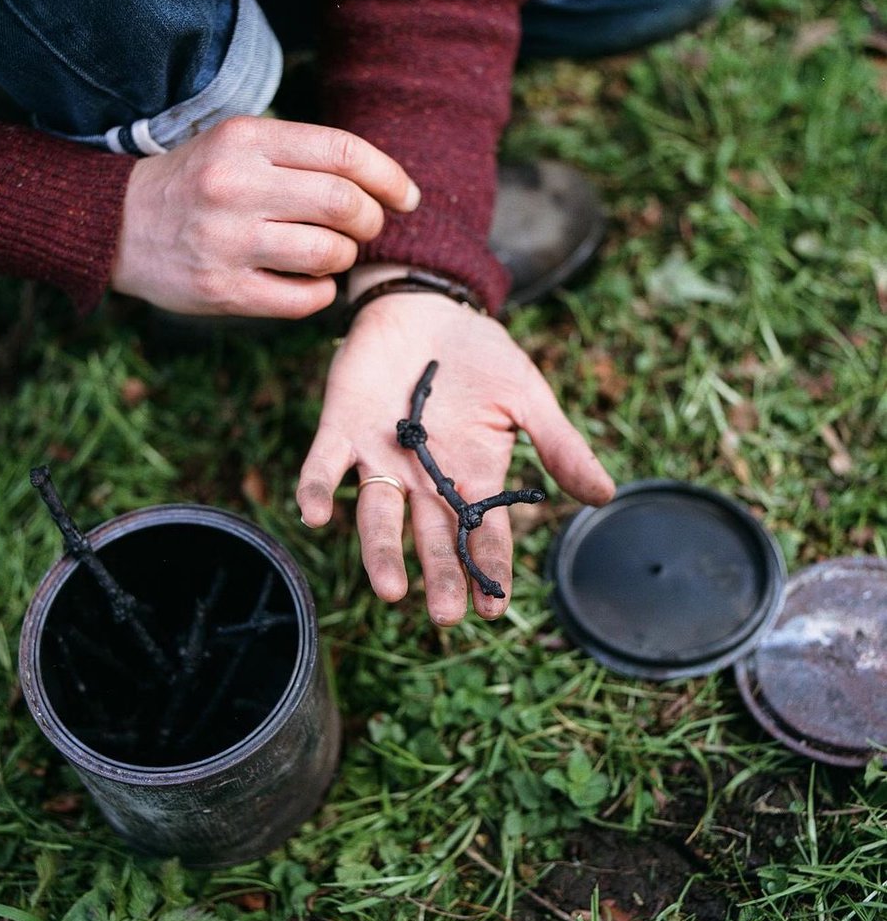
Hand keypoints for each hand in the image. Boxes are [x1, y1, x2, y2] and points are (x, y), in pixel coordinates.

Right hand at [111, 117, 419, 315]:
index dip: (389, 176)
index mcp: (245, 140)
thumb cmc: (197, 183)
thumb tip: (381, 183)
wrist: (115, 224)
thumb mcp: (237, 145)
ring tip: (333, 253)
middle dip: (372, 220)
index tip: (407, 198)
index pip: (343, 153)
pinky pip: (303, 298)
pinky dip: (322, 292)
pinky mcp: (222, 290)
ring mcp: (227, 242)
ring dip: (346, 257)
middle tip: (367, 227)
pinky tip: (311, 282)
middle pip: (344, 204)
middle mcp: (236, 187)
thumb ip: (300, 154)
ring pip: (329, 253)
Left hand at [296, 291, 614, 624]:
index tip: (492, 609)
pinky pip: (323, 466)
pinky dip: (316, 488)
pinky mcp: (341, 430)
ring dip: (380, 552)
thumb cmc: (479, 358)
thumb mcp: (527, 397)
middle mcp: (423, 480)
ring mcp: (380, 458)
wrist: (426, 306)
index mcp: (471, 476)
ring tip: (389, 590)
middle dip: (439, 574)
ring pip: (378, 515)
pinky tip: (316, 515)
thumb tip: (605, 495)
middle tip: (444, 614)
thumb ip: (559, 445)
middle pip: (431, 537)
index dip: (488, 569)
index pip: (483, 534)